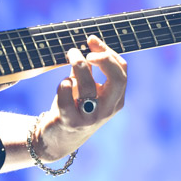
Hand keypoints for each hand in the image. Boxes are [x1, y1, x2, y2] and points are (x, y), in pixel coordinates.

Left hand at [37, 35, 126, 158]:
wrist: (58, 139)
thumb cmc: (74, 107)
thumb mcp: (86, 87)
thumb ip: (88, 68)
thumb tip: (89, 42)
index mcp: (116, 98)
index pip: (121, 70)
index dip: (107, 51)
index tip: (91, 40)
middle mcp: (107, 108)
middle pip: (117, 79)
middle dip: (104, 60)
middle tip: (88, 53)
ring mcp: (90, 117)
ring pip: (89, 87)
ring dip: (78, 66)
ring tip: (70, 55)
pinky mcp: (71, 122)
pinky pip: (67, 100)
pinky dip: (64, 86)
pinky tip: (63, 83)